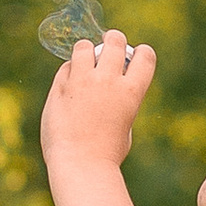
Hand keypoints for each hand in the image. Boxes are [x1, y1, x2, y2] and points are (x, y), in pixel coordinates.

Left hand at [40, 32, 156, 174]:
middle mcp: (108, 80)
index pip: (145, 56)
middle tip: (107, 50)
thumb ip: (120, 102)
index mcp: (132, 92)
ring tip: (85, 64)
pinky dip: (69, 72)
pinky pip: (66, 67)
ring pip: (84, 46)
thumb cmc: (106, 154)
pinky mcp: (61, 87)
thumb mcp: (124, 126)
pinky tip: (69, 87)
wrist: (80, 165)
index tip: (134, 58)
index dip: (141, 53)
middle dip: (113, 40)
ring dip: (87, 52)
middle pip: (114, 40)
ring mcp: (83, 81)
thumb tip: (111, 89)